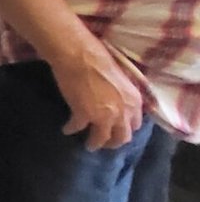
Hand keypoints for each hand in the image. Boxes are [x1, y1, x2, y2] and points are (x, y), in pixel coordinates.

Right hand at [52, 36, 144, 150]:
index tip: (118, 128)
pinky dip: (71, 129)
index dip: (126, 128)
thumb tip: (120, 101)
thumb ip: (123, 94)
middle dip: (113, 142)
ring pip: (101, 140)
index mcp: (134, 102)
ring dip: (95, 143)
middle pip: (121, 138)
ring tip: (89, 145)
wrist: (79, 56)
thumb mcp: (122, 77)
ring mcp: (103, 117)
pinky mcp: (83, 117)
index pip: (135, 125)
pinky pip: (77, 128)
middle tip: (105, 141)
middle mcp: (122, 114)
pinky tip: (67, 129)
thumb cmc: (100, 58)